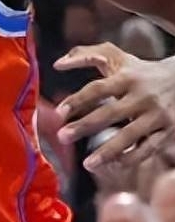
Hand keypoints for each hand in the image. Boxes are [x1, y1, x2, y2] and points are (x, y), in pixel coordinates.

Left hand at [55, 42, 174, 170]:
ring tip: (87, 164)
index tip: (58, 113)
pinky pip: (149, 148)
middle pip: (111, 113)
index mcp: (127, 77)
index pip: (98, 89)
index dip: (78, 100)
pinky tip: (114, 166)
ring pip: (131, 135)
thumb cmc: (140, 70)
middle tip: (62, 137)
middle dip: (85, 126)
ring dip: (108, 151)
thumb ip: (86, 56)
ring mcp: (157, 115)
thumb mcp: (116, 57)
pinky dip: (132, 158)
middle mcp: (143, 96)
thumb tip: (57, 64)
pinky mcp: (169, 131)